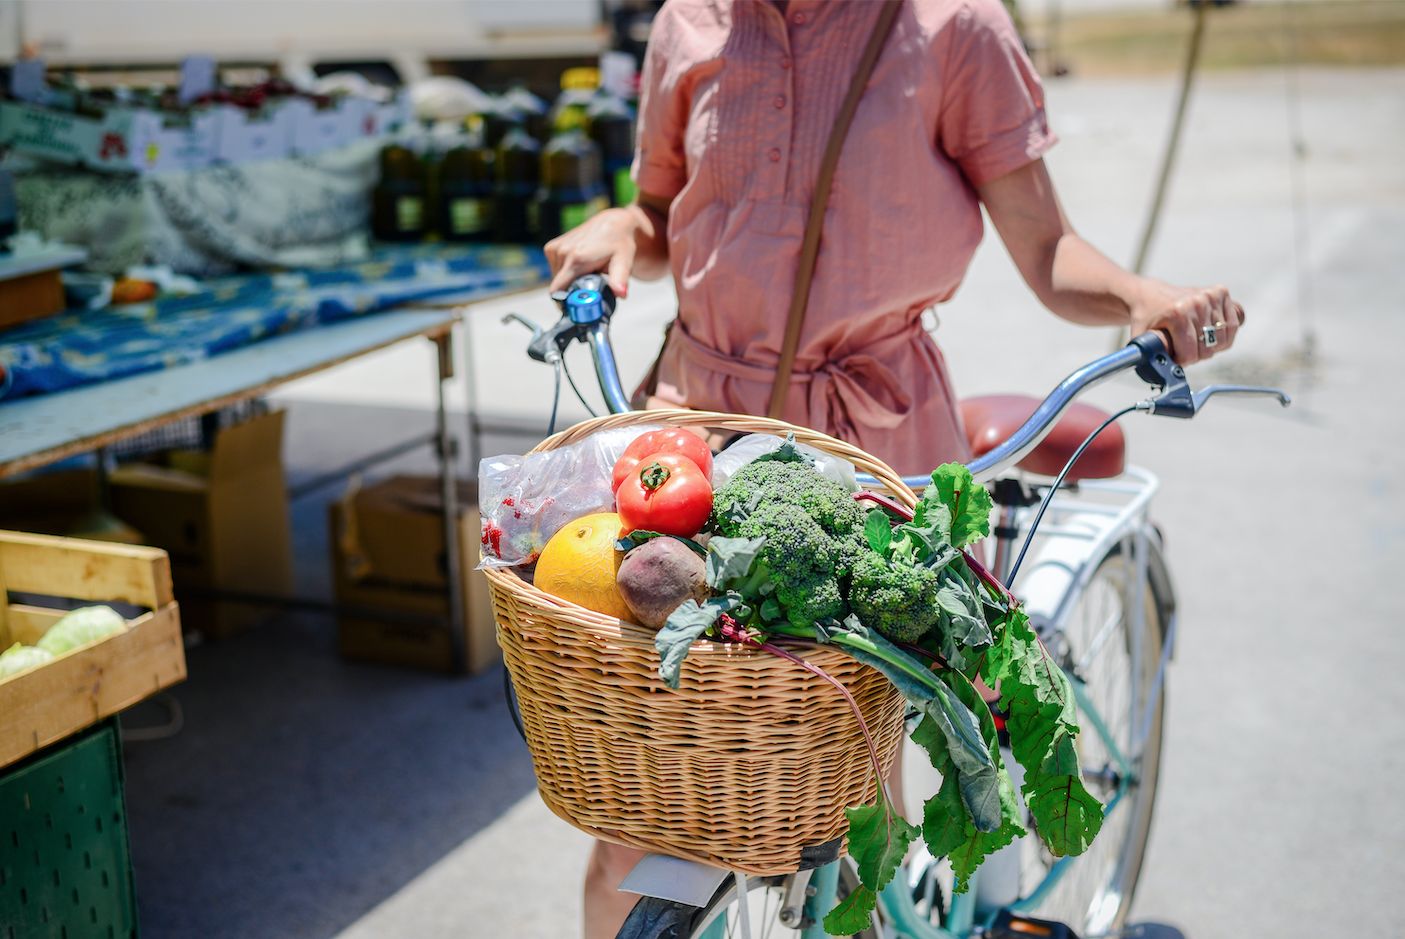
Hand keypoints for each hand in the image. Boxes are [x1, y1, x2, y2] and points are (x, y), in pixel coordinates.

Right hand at [545, 206, 643, 297]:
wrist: (612, 223)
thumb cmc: (620, 244)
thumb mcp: (624, 261)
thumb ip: (620, 279)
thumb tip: (621, 294)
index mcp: (577, 259)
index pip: (558, 291)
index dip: (563, 304)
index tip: (574, 309)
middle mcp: (563, 252)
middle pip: (558, 287)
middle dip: (569, 292)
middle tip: (587, 289)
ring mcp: (556, 248)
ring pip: (556, 278)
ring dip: (568, 281)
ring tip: (585, 273)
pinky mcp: (552, 246)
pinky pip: (554, 268)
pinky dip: (564, 271)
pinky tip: (578, 264)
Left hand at [1129, 281, 1244, 364]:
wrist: (1149, 295)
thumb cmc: (1145, 319)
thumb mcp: (1141, 340)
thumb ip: (1150, 357)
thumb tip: (1161, 376)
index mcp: (1177, 314)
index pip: (1191, 355)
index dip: (1181, 361)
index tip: (1173, 356)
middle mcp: (1197, 302)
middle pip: (1208, 350)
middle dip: (1195, 355)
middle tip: (1183, 348)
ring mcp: (1211, 296)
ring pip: (1223, 340)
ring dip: (1210, 346)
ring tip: (1195, 341)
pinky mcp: (1221, 292)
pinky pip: (1234, 324)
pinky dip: (1224, 333)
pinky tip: (1209, 332)